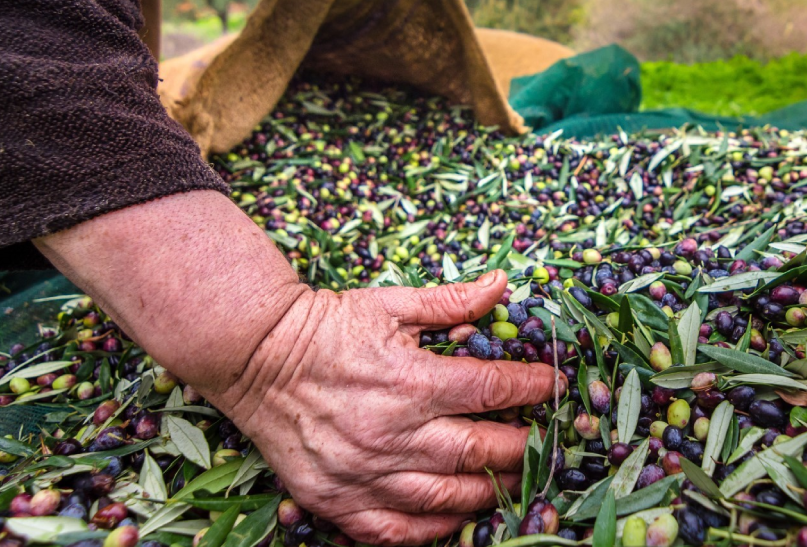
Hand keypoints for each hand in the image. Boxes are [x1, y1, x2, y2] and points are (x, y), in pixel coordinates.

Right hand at [204, 270, 561, 544]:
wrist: (254, 355)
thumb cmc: (327, 327)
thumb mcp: (391, 303)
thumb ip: (451, 300)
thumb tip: (504, 284)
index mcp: (411, 381)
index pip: (493, 391)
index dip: (532, 388)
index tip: (552, 385)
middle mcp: (393, 433)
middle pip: (481, 452)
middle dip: (521, 447)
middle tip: (542, 440)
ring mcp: (365, 473)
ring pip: (448, 497)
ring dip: (490, 491)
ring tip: (513, 479)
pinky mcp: (338, 499)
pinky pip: (397, 531)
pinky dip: (434, 530)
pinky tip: (458, 517)